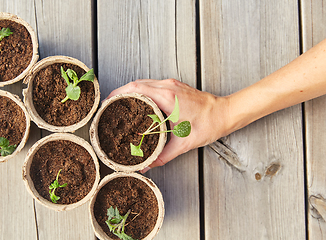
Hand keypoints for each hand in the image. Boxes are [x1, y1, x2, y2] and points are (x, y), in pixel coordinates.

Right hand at [107, 79, 229, 172]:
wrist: (225, 113)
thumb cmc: (208, 124)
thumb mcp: (183, 143)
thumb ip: (163, 156)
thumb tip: (147, 166)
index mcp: (167, 96)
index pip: (135, 88)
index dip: (118, 93)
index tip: (107, 102)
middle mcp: (168, 86)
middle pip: (137, 83)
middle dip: (121, 92)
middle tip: (110, 105)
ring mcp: (172, 85)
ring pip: (145, 82)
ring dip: (131, 90)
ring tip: (121, 103)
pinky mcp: (176, 87)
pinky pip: (153, 85)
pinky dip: (142, 91)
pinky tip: (140, 102)